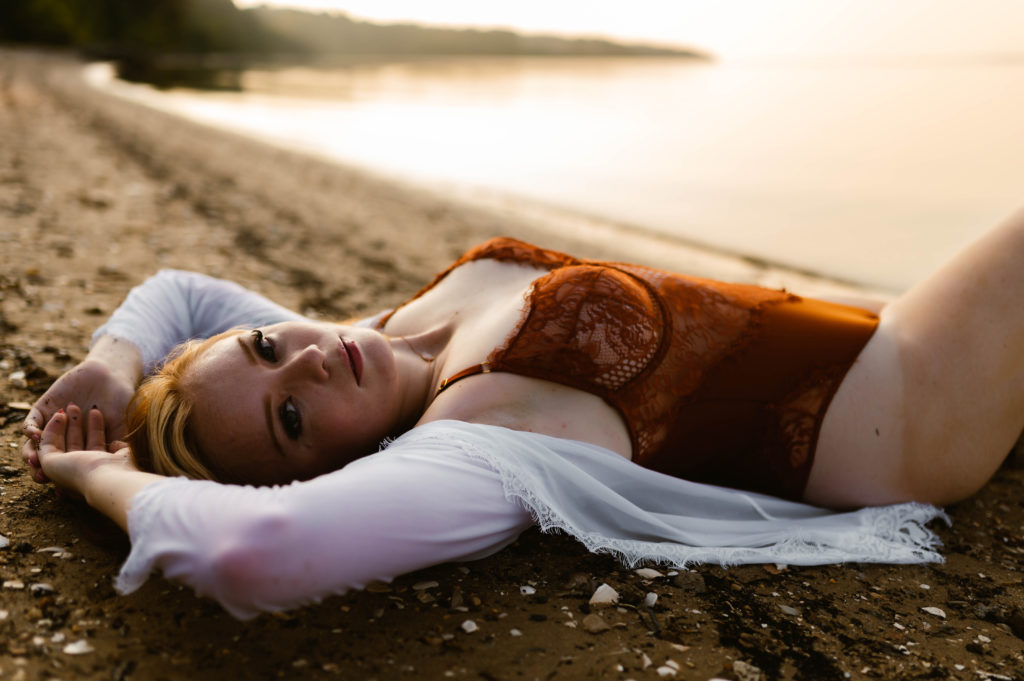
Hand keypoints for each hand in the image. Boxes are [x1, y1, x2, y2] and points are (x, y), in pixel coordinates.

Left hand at [22, 337, 140, 482]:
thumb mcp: (119, 434)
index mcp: (83, 450)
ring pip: (34, 445)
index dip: (61, 483)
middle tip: (42, 476)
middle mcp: (64, 440)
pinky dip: (30, 430)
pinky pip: (30, 423)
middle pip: (47, 461)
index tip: (60, 491)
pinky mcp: (43, 408)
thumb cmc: (119, 407)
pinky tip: (36, 435)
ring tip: (35, 459)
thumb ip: (112, 452)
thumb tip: (108, 479)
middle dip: (42, 471)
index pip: (67, 470)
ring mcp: (52, 425)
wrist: (113, 378)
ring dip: (31, 453)